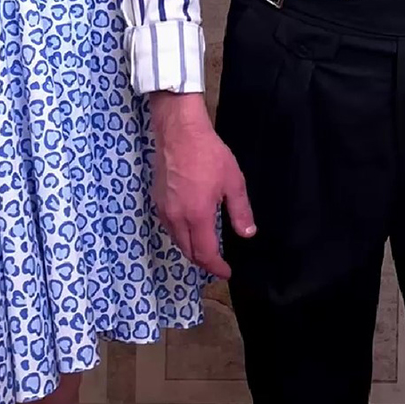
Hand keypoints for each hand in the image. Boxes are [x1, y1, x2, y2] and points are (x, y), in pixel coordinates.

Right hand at [149, 91, 255, 278]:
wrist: (179, 131)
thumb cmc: (208, 153)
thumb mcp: (232, 181)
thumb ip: (240, 211)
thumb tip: (247, 234)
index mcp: (197, 216)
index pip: (206, 254)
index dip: (217, 267)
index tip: (227, 272)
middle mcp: (177, 218)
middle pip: (188, 252)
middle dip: (203, 262)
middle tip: (217, 263)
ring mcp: (164, 209)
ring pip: (176, 241)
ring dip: (191, 249)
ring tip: (205, 249)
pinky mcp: (157, 199)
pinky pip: (169, 227)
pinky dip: (180, 235)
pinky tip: (190, 228)